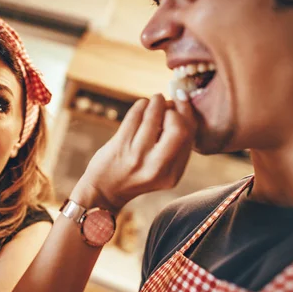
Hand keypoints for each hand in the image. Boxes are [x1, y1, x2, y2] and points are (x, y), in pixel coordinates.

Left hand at [70, 93, 196, 212]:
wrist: (103, 191)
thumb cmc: (134, 174)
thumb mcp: (160, 170)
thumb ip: (173, 147)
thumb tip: (180, 107)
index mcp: (172, 175)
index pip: (189, 138)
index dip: (188, 115)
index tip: (183, 103)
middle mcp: (157, 167)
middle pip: (179, 129)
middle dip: (176, 110)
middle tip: (169, 104)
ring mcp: (137, 156)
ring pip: (154, 118)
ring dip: (157, 102)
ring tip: (156, 100)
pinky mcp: (119, 146)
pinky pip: (134, 117)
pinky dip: (141, 105)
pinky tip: (142, 106)